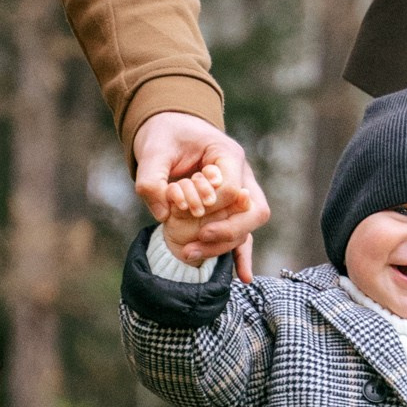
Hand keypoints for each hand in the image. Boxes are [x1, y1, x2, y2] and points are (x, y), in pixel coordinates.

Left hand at [133, 111, 269, 282]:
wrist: (168, 129)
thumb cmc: (164, 135)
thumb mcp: (152, 150)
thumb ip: (151, 179)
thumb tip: (163, 216)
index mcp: (228, 155)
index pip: (232, 188)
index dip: (211, 204)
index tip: (185, 209)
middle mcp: (241, 176)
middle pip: (254, 211)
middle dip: (229, 230)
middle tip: (201, 237)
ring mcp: (239, 194)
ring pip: (248, 227)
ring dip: (224, 245)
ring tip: (189, 254)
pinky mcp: (228, 210)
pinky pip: (242, 234)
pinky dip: (242, 255)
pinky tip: (243, 277)